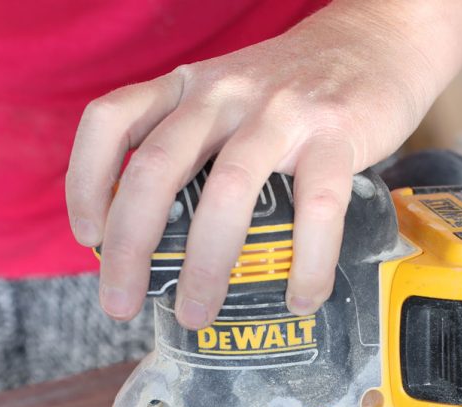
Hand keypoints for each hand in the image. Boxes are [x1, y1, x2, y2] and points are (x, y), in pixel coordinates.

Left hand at [66, 0, 448, 328]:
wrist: (376, 38)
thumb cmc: (290, 89)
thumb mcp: (222, 98)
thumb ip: (188, 145)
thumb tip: (153, 236)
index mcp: (185, 89)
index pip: (111, 121)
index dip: (85, 181)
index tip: (88, 236)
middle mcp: (220, 95)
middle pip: (155, 169)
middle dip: (129, 248)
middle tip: (121, 305)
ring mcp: (278, 112)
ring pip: (227, 192)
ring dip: (205, 265)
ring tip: (196, 314)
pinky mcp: (335, 133)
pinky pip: (317, 207)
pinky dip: (307, 262)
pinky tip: (300, 299)